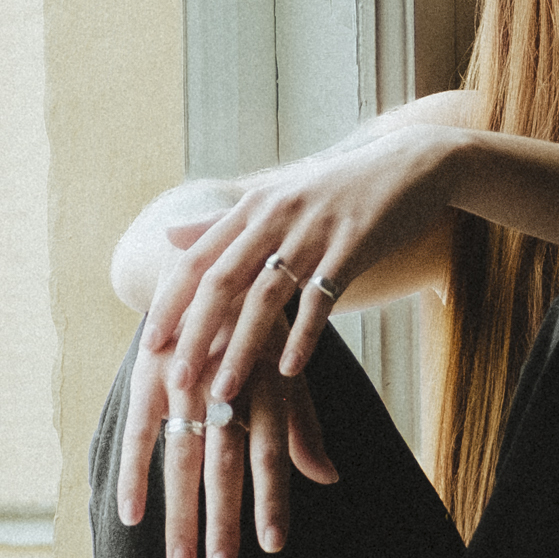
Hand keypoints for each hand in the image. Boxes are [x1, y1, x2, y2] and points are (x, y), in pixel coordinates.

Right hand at [115, 308, 337, 557]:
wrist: (207, 261)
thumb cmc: (255, 327)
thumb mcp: (284, 368)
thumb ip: (301, 426)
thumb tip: (329, 478)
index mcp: (267, 381)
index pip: (270, 450)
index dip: (272, 497)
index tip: (273, 546)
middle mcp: (228, 382)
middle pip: (224, 463)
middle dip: (223, 521)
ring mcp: (186, 378)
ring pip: (184, 455)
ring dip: (181, 513)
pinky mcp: (150, 373)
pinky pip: (140, 431)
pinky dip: (135, 475)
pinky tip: (132, 516)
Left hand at [140, 125, 463, 406]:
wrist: (410, 163)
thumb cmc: (338, 186)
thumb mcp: (277, 194)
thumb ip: (222, 220)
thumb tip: (168, 235)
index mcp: (254, 205)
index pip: (199, 259)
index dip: (171, 302)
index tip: (148, 344)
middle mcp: (276, 214)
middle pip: (223, 282)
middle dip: (196, 335)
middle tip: (178, 382)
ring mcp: (315, 230)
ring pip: (267, 298)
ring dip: (243, 350)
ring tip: (225, 394)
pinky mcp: (354, 245)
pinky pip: (321, 299)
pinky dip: (303, 337)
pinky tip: (290, 371)